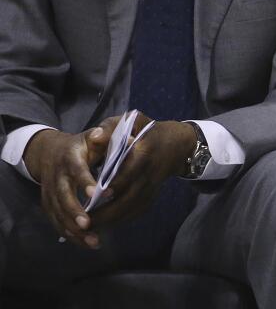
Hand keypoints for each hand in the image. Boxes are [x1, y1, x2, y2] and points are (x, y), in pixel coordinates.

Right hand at [23, 126, 110, 247]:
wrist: (50, 153)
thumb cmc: (80, 145)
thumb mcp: (92, 137)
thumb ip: (106, 138)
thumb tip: (122, 137)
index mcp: (70, 158)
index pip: (77, 170)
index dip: (85, 181)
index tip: (97, 194)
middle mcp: (57, 177)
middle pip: (63, 196)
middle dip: (75, 212)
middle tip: (88, 225)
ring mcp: (50, 193)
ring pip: (59, 213)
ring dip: (74, 229)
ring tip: (93, 241)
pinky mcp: (49, 205)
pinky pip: (57, 222)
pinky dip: (70, 234)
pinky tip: (86, 243)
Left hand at [87, 115, 196, 231]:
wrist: (178, 145)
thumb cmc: (150, 130)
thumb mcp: (134, 121)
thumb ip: (112, 127)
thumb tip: (94, 137)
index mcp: (145, 153)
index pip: (130, 171)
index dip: (116, 184)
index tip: (97, 194)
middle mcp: (150, 174)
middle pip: (129, 197)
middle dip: (108, 212)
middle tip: (85, 221)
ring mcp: (152, 187)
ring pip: (132, 209)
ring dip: (111, 220)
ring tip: (89, 227)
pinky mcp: (152, 196)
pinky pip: (136, 212)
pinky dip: (120, 220)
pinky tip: (103, 224)